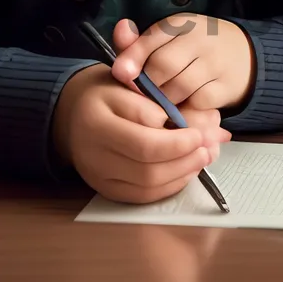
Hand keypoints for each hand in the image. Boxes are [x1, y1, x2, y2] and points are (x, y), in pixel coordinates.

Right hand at [51, 63, 230, 203]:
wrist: (74, 114)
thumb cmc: (108, 93)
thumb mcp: (128, 84)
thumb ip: (156, 103)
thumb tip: (194, 125)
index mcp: (96, 123)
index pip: (144, 143)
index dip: (178, 142)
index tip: (200, 133)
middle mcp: (93, 156)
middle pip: (147, 170)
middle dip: (184, 161)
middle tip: (208, 148)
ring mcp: (98, 177)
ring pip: (147, 187)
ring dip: (181, 174)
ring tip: (202, 158)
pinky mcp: (106, 190)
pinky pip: (142, 197)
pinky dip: (168, 186)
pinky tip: (185, 171)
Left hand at [110, 15, 255, 110]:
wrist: (243, 54)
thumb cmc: (193, 49)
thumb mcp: (169, 39)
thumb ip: (139, 43)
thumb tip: (120, 37)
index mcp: (181, 24)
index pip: (152, 38)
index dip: (133, 57)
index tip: (120, 74)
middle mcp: (200, 39)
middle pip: (163, 65)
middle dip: (148, 84)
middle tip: (144, 94)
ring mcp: (215, 62)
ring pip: (179, 87)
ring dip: (165, 100)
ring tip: (162, 102)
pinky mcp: (226, 86)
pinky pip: (197, 103)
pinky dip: (186, 110)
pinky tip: (183, 108)